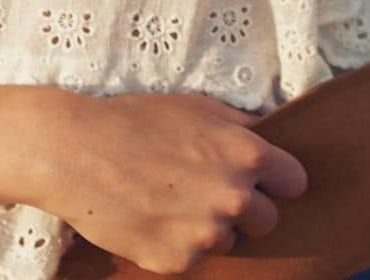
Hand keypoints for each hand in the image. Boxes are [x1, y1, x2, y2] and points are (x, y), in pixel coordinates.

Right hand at [36, 88, 308, 273]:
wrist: (74, 152)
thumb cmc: (134, 120)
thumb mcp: (195, 106)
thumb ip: (240, 125)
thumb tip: (269, 134)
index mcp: (246, 155)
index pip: (295, 182)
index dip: (277, 179)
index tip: (262, 179)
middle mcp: (234, 198)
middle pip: (267, 220)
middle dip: (245, 208)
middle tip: (208, 190)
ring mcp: (205, 235)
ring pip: (227, 241)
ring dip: (208, 226)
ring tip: (170, 199)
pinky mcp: (175, 262)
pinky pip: (191, 258)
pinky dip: (175, 243)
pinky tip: (150, 217)